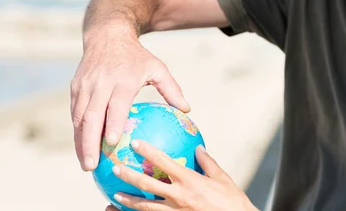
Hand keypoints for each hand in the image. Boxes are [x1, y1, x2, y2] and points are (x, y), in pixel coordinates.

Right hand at [71, 27, 189, 170]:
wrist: (107, 35)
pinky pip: (75, 113)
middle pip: (92, 116)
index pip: (116, 104)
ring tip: (86, 164)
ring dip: (80, 142)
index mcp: (123, 79)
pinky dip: (77, 132)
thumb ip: (172, 89)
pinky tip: (82, 149)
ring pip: (79, 117)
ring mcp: (85, 85)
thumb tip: (187, 110)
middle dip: (89, 142)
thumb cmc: (137, 57)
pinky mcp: (75, 87)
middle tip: (92, 165)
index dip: (112, 123)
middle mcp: (101, 83)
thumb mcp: (157, 68)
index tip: (112, 143)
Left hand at [108, 140, 257, 210]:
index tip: (135, 142)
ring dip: (127, 200)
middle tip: (115, 166)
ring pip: (144, 207)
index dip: (148, 151)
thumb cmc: (232, 201)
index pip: (164, 162)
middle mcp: (178, 196)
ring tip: (114, 195)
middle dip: (129, 174)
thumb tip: (199, 148)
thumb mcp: (223, 179)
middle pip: (147, 184)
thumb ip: (208, 163)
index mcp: (189, 181)